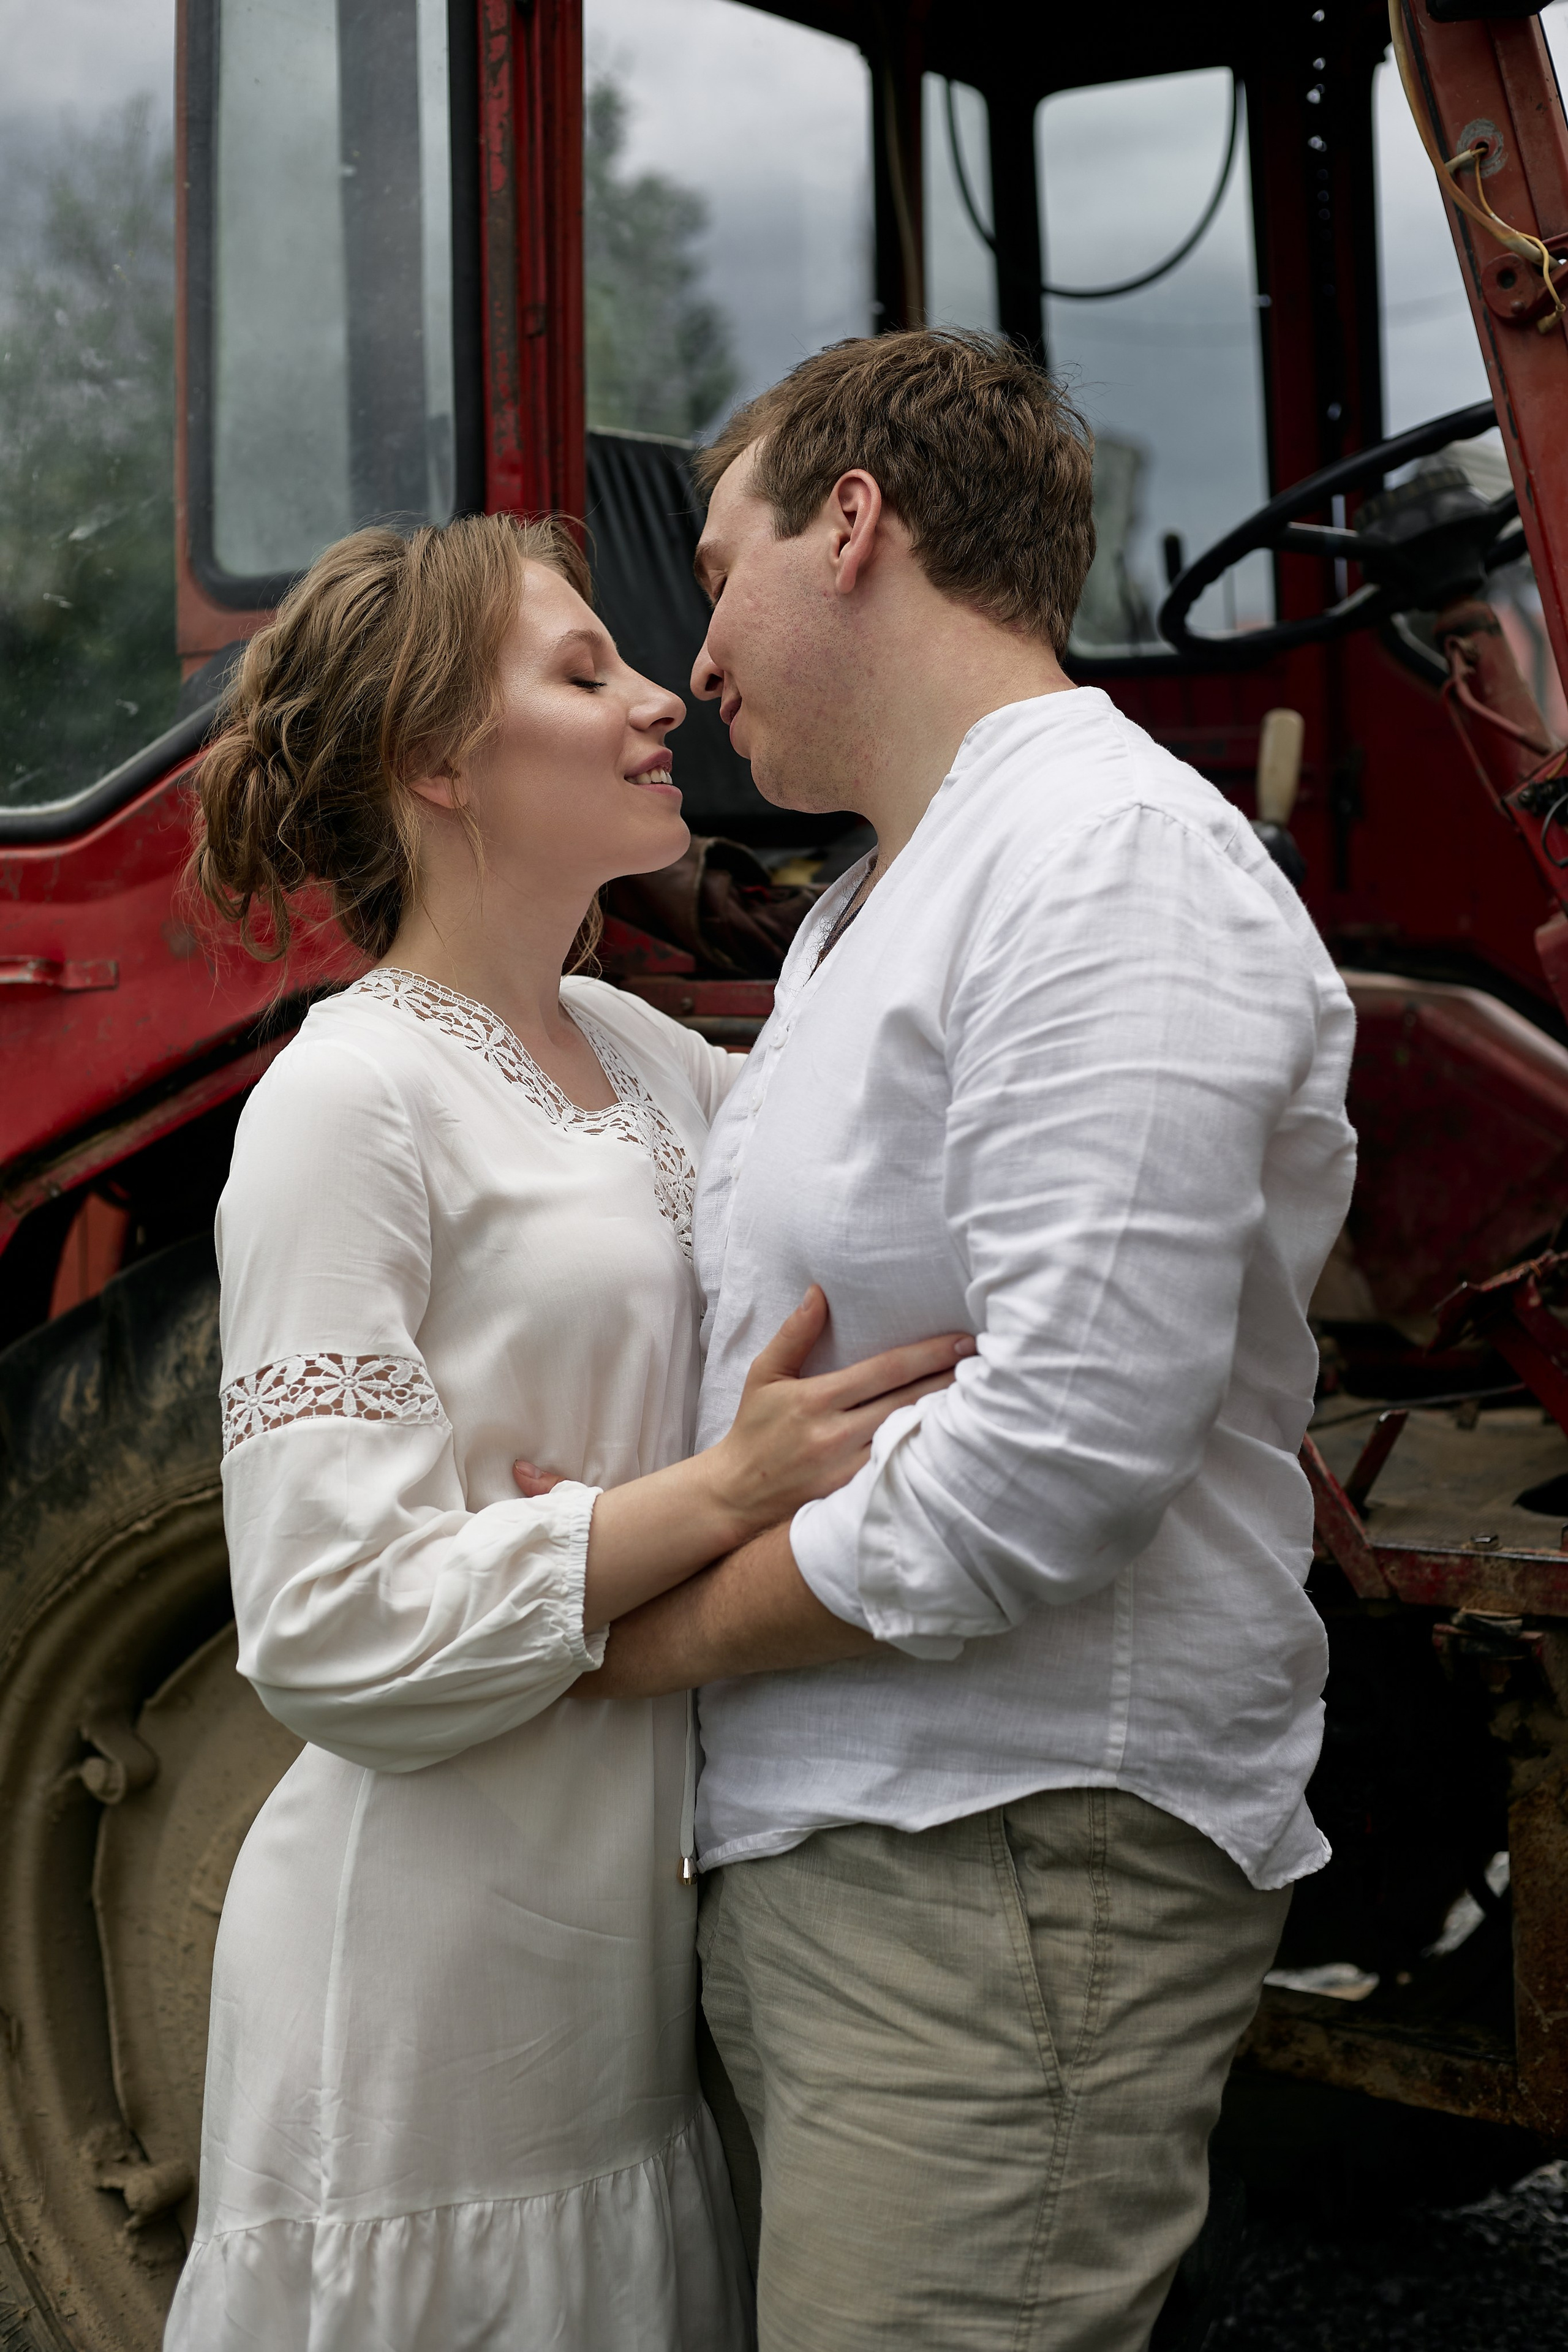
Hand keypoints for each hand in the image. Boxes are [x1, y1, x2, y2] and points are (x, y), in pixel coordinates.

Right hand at [700, 1286, 972, 1539]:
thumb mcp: (765, 1375)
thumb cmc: (753, 1430)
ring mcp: (846, 1470)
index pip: (886, 1371)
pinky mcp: (852, 1496)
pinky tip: (953, 1441)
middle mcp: (835, 1435)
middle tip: (988, 1362)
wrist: (735, 1496)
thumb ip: (794, 1334)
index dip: (929, 1354)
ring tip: (983, 1397)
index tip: (963, 1340)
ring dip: (946, 1418)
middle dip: (951, 1380)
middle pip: (908, 1402)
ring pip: (908, 1437)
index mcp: (816, 1400)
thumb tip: (818, 1292)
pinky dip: (926, 1452)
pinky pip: (899, 1469)